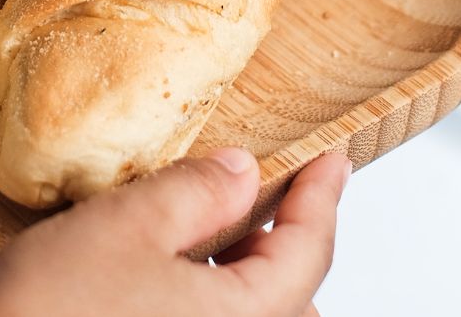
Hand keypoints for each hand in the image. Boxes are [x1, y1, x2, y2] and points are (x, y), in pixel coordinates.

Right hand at [0, 149, 351, 316]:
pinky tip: (172, 275)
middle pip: (290, 297)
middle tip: (281, 191)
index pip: (311, 250)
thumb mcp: (125, 225)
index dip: (325, 196)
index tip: (334, 160)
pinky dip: (211, 301)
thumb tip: (240, 173)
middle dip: (292, 242)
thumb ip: (196, 192)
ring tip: (224, 229)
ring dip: (249, 275)